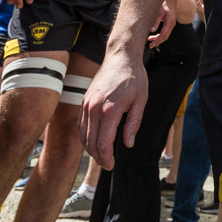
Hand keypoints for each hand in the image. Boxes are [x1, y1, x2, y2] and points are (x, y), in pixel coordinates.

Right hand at [80, 46, 147, 168]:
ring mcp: (86, 104)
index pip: (103, 144)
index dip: (107, 158)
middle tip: (107, 164)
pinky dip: (85, 136)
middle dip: (98, 157)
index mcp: (109, 110)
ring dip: (90, 149)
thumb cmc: (134, 77)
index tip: (112, 165)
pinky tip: (93, 141)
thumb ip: (133, 124)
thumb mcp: (141, 101)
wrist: (120, 56)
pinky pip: (80, 125)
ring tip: (101, 155)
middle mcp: (94, 108)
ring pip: (82, 135)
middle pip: (90, 143)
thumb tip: (127, 144)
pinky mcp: (84, 101)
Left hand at [147, 0, 175, 48]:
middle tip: (150, 46)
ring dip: (158, 38)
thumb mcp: (159, 13)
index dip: (157, 40)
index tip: (151, 45)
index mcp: (170, 23)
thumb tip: (151, 31)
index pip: (163, 35)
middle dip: (158, 42)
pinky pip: (165, 31)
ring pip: (165, 35)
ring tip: (150, 40)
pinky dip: (159, 34)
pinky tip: (153, 34)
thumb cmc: (164, 5)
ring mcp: (171, 24)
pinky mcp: (169, 23)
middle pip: (165, 37)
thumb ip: (156, 22)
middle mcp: (172, 25)